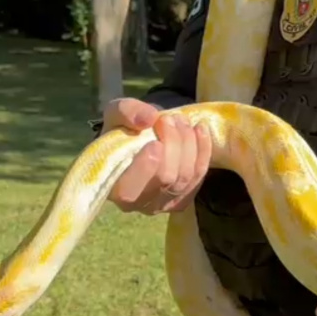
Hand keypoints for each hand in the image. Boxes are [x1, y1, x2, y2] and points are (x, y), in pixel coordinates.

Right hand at [102, 98, 212, 214]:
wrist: (143, 138)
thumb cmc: (122, 131)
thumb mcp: (116, 113)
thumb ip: (126, 112)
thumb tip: (148, 118)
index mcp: (112, 187)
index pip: (129, 190)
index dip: (144, 169)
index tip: (155, 143)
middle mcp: (138, 203)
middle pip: (165, 179)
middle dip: (172, 143)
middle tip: (170, 118)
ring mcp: (164, 203)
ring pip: (185, 176)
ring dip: (188, 143)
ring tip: (182, 120)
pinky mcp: (184, 197)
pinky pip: (199, 175)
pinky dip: (203, 150)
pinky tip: (200, 130)